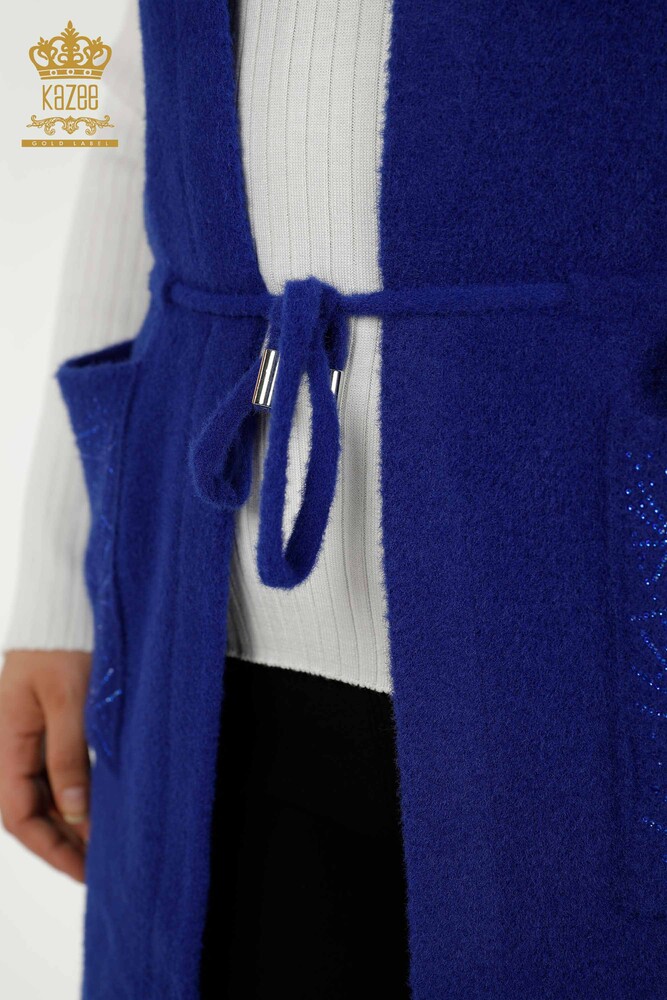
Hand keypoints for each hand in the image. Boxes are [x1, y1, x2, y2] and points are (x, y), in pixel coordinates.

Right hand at [0, 649, 91, 882]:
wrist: (63, 605)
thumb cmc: (63, 645)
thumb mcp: (70, 701)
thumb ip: (68, 757)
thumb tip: (74, 814)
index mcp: (6, 741)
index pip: (19, 815)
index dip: (52, 848)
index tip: (84, 870)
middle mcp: (10, 743)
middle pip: (29, 810)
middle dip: (61, 842)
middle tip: (100, 866)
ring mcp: (26, 734)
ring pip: (41, 793)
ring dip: (68, 821)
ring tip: (101, 844)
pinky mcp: (45, 723)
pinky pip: (52, 770)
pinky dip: (72, 794)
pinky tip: (96, 805)